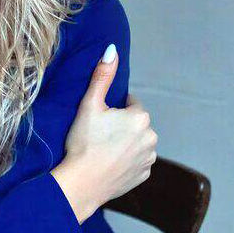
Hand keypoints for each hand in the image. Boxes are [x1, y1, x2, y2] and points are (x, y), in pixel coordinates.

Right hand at [54, 45, 157, 217]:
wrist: (81, 182)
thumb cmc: (83, 142)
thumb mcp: (89, 105)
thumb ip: (102, 76)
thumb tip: (112, 49)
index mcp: (141, 117)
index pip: (130, 105)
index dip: (113, 111)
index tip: (99, 121)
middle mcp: (152, 137)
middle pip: (135, 124)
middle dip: (121, 127)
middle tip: (99, 136)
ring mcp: (149, 158)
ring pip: (137, 142)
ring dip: (125, 143)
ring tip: (103, 150)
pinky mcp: (144, 175)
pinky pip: (137, 161)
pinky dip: (127, 161)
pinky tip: (110, 163)